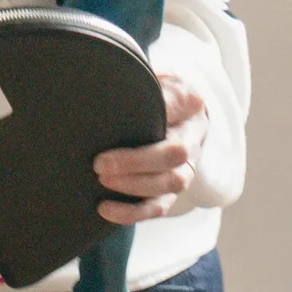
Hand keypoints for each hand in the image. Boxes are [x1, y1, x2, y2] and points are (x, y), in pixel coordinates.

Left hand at [94, 76, 209, 224]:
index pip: (178, 108)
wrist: (168, 114)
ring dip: (134, 187)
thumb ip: (146, 86)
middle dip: (136, 163)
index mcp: (190, 107)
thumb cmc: (155, 94)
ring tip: (102, 182)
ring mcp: (184, 169)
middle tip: (99, 163)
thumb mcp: (155, 79)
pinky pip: (158, 208)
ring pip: (169, 185)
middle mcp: (192, 141)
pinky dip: (132, 213)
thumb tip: (116, 90)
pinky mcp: (169, 192)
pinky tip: (105, 209)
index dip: (157, 114)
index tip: (120, 121)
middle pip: (175, 157)